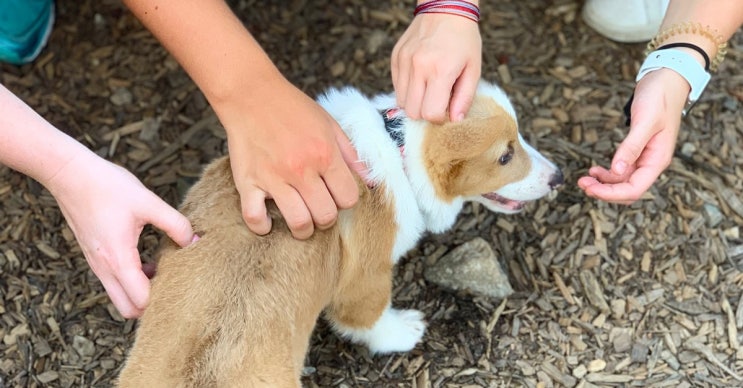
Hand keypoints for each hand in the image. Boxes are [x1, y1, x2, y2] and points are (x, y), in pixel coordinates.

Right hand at [46, 152, 194, 317]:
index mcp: (118, 259)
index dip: (164, 298)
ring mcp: (96, 265)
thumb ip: (176, 224)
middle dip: (152, 304)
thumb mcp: (149, 202)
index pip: (141, 301)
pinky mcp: (95, 258)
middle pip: (129, 309)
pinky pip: (115, 283)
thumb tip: (195, 242)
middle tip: (174, 283)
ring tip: (163, 271)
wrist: (70, 174)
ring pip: (120, 297)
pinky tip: (148, 262)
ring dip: (141, 292)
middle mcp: (104, 269)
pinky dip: (132, 282)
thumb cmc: (108, 186)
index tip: (183, 284)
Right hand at [216, 75, 364, 239]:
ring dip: (303, 229)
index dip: (346, 201)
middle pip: (325, 215)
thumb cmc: (292, 108)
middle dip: (327, 218)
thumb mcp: (330, 124)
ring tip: (302, 223)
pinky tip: (268, 221)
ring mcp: (273, 178)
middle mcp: (301, 169)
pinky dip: (262, 226)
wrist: (250, 94)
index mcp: (324, 154)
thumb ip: (351, 154)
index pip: (348, 198)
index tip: (337, 195)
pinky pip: (254, 217)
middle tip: (320, 210)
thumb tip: (370, 181)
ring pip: (298, 222)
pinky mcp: (247, 182)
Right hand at [391, 13, 481, 122]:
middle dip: (425, 112)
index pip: (430, 113)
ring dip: (415, 102)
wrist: (445, 8)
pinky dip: (407, 89)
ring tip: (428, 89)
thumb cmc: (464, 40)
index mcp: (440, 70)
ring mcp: (404, 62)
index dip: (439, 117)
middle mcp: (418, 67)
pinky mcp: (395, 58)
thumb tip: (454, 120)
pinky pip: (396, 87)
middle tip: (437, 100)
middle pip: (413, 112)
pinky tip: (420, 78)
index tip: (446, 108)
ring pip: (401, 102)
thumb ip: (464, 98)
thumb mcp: (473, 69)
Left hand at [578, 69, 689, 203]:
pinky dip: (608, 174)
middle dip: (605, 191)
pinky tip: (595, 170)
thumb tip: (617, 170)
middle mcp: (652, 163)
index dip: (611, 194)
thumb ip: (631, 146)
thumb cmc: (660, 97)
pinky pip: (622, 170)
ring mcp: (645, 158)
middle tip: (582, 184)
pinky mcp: (638, 150)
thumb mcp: (645, 121)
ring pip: (623, 182)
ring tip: (584, 179)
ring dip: (604, 184)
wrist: (668, 80)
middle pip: (628, 190)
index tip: (590, 188)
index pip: (634, 189)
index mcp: (658, 160)